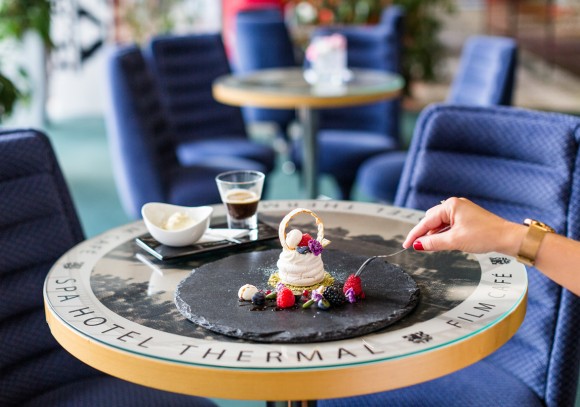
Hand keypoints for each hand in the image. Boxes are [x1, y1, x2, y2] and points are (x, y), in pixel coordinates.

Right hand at [403, 197, 524, 255]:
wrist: (507, 238)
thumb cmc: (485, 235)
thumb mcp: (454, 241)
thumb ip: (433, 243)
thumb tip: (418, 245)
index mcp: (451, 206)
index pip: (426, 221)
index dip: (415, 234)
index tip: (407, 244)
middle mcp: (455, 205)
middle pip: (432, 220)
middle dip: (424, 234)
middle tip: (416, 247)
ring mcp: (461, 211)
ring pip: (440, 224)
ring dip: (434, 235)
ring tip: (428, 247)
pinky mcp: (467, 218)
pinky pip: (449, 226)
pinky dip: (443, 234)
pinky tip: (441, 243)